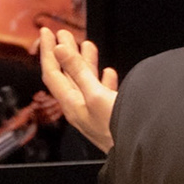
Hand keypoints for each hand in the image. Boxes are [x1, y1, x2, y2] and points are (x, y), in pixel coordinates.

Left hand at [39, 27, 117, 151]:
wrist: (137, 151)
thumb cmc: (116, 129)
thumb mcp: (95, 94)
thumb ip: (78, 71)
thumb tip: (60, 49)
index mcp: (71, 103)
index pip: (53, 73)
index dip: (48, 52)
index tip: (46, 32)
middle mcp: (79, 107)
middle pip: (67, 75)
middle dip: (65, 53)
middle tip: (63, 33)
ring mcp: (94, 111)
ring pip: (85, 82)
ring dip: (85, 62)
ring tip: (86, 44)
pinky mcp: (109, 114)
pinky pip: (102, 92)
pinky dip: (103, 79)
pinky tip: (108, 72)